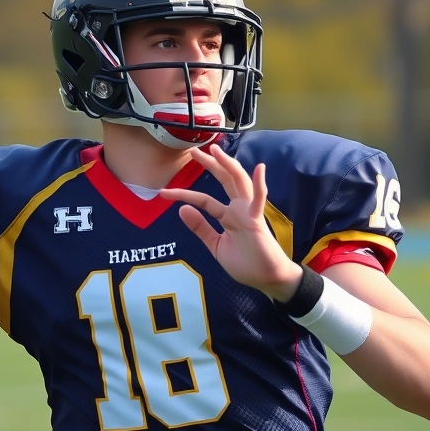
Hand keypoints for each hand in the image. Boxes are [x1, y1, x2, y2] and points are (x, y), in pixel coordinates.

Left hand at [158, 144, 301, 301]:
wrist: (266, 280)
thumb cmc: (245, 263)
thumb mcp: (215, 245)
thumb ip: (200, 228)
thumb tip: (182, 210)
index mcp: (228, 215)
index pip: (203, 199)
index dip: (184, 194)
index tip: (163, 192)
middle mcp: (238, 208)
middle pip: (223, 180)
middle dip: (210, 164)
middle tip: (194, 150)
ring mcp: (249, 212)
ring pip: (238, 182)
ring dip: (228, 165)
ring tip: (216, 150)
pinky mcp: (257, 220)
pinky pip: (259, 200)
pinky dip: (259, 184)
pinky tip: (259, 169)